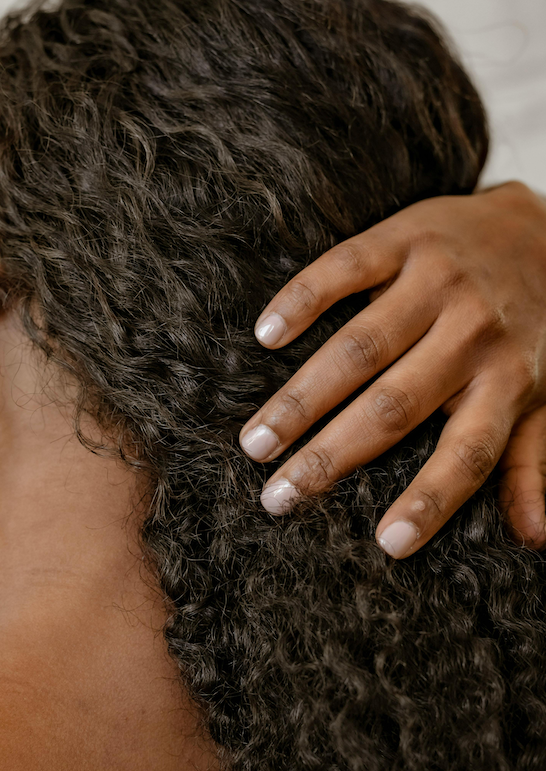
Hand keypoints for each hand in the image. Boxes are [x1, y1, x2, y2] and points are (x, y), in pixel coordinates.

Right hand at [237, 180, 545, 556]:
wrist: (539, 226)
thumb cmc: (533, 327)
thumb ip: (532, 463)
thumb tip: (534, 540)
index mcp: (509, 381)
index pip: (470, 453)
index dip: (432, 499)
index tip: (389, 544)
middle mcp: (474, 334)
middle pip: (394, 405)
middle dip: (330, 455)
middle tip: (276, 496)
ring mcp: (440, 282)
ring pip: (360, 347)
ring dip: (302, 397)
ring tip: (254, 440)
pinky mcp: (406, 238)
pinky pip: (346, 268)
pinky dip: (303, 300)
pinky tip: (265, 335)